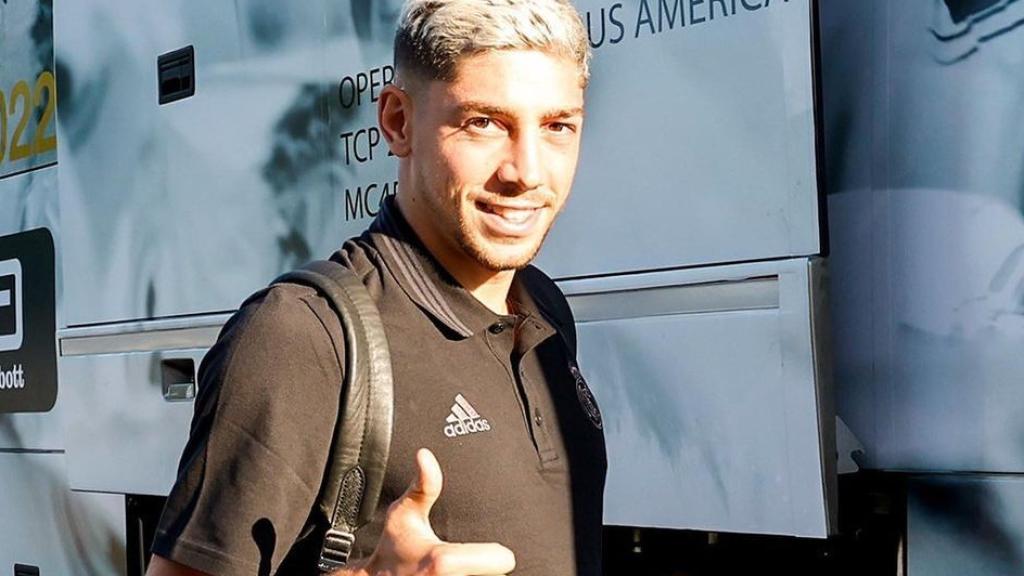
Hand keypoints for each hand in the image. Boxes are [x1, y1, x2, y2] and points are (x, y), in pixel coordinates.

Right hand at [355, 448, 515, 575]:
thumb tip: (425, 454)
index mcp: (445, 562)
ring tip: (462, 573)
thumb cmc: (392, 548)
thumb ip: (423, 485)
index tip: (484, 552)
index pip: (503, 560)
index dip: (496, 553)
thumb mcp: (403, 515)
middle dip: (485, 569)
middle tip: (468, 564)